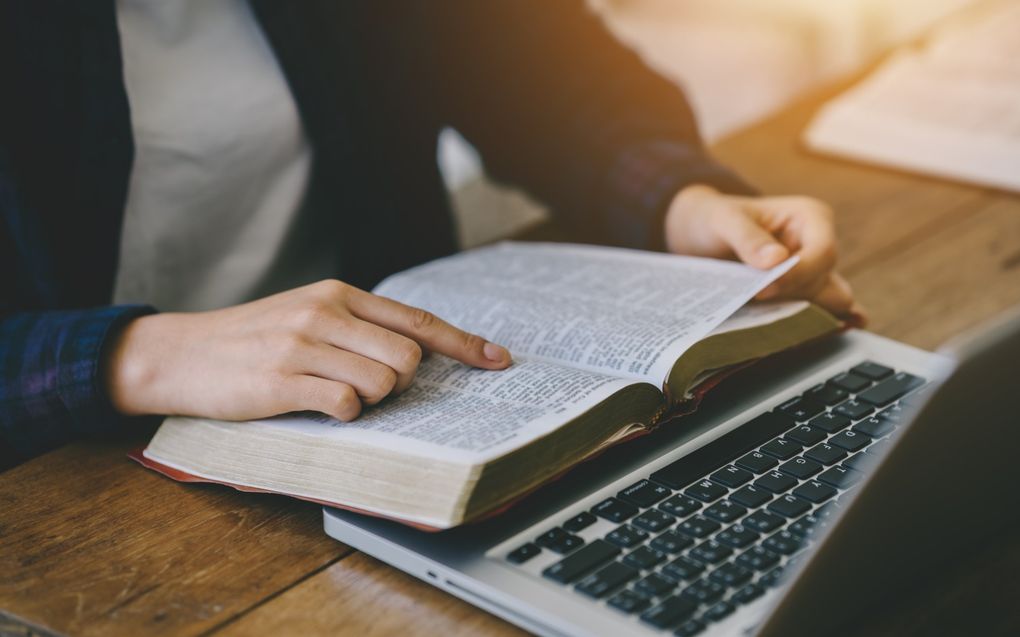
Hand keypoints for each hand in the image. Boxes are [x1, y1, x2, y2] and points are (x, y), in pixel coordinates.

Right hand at [104, 280, 511, 421]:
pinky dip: (342, 413)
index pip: (416, 319)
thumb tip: (418, 353)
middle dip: (400, 383)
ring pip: (383, 382)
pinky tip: (316, 405)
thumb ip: (360, 327)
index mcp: (339, 294)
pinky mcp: (282, 380)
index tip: (497, 360)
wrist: (182, 354)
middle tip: (364, 385)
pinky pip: (346, 405)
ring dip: (369, 399)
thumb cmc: (254, 340)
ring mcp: (303, 345)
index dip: (462, 343)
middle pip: (408, 358)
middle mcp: (326, 312)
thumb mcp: (308, 315)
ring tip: (332, 393)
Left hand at [664, 184, 865, 322]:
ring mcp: (811, 274)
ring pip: (824, 303)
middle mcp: (818, 246)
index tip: (764, 290)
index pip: (823, 252)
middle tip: (760, 307)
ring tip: (773, 330)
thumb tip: (777, 260)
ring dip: (801, 316)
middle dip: (795, 297)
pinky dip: (807, 326)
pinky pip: (813, 314)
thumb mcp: (722, 220)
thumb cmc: (713, 218)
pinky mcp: (799, 295)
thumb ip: (747, 238)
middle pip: (823, 282)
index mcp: (811, 218)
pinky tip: (803, 339)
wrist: (698, 234)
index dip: (798, 274)